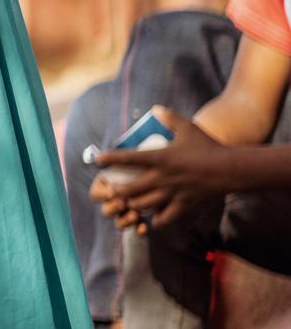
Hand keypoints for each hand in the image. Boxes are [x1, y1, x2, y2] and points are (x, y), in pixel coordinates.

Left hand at [94, 109, 236, 231]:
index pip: (126, 158)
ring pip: (142, 205)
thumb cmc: (208, 146)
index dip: (108, 159)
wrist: (231, 169)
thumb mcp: (188, 127)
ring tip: (128, 202)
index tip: (97, 160)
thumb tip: (155, 108)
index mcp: (160, 158)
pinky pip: (164, 218)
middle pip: (128, 189)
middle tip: (111, 188)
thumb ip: (169, 117)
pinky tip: (151, 218)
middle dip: (116, 190)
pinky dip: (155, 220)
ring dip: (132, 205)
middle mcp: (162, 178)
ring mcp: (172, 193)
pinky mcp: (183, 205)